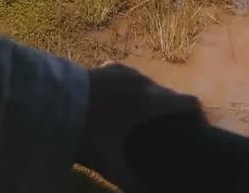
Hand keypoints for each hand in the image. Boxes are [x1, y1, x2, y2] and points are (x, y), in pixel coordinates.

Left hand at [77, 62, 202, 191]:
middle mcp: (143, 82)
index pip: (188, 103)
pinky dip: (133, 89)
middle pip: (169, 94)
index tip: (198, 131)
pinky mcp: (109, 67)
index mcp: (150, 102)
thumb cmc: (86, 131)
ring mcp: (125, 71)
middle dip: (173, 111)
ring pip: (149, 84)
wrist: (51, 100)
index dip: (198, 116)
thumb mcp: (109, 161)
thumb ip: (130, 181)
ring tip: (146, 119)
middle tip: (171, 131)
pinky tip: (124, 102)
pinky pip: (131, 78)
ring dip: (153, 99)